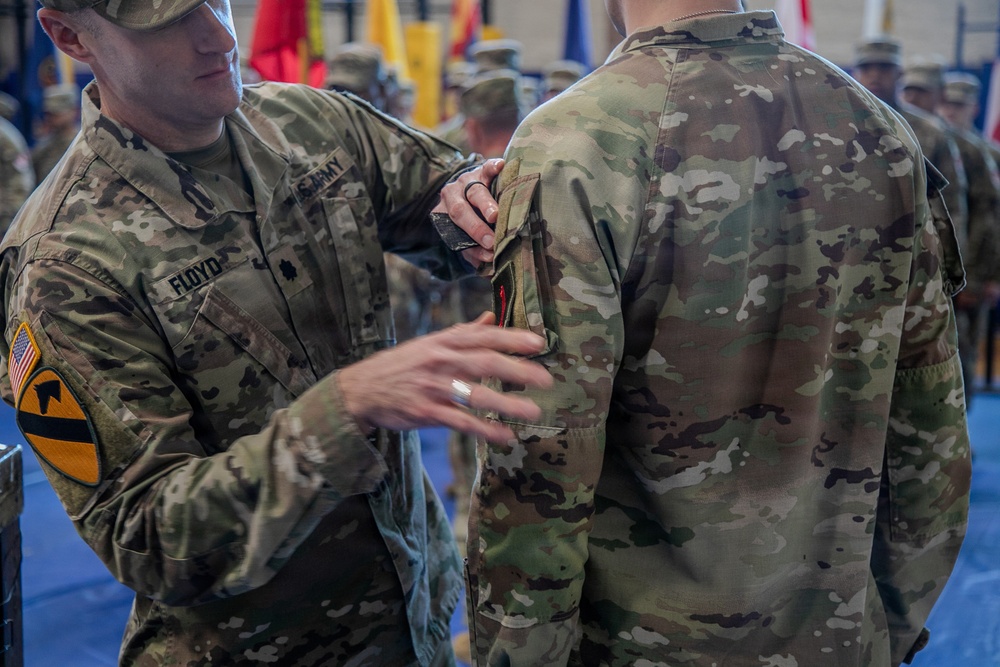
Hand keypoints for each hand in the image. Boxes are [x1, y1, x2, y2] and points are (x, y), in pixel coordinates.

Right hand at [338, 312, 551, 442]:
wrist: (361, 389)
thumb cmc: (402, 365)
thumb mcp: (430, 343)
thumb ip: (463, 332)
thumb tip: (491, 317)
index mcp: (443, 341)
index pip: (482, 336)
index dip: (511, 338)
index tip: (538, 343)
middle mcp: (440, 361)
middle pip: (483, 362)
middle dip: (516, 370)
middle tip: (545, 379)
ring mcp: (433, 387)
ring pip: (474, 394)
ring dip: (506, 404)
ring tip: (533, 411)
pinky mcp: (426, 412)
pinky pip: (460, 422)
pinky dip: (484, 430)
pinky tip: (506, 436)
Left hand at [435, 159, 504, 267]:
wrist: (469, 188)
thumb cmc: (471, 219)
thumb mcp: (468, 236)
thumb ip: (475, 253)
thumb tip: (490, 273)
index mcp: (444, 214)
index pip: (455, 233)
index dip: (473, 247)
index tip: (489, 256)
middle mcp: (452, 195)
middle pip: (459, 210)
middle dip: (475, 227)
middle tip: (490, 240)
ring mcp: (466, 180)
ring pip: (474, 191)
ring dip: (485, 204)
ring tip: (495, 215)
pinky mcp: (481, 169)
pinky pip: (486, 167)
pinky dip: (492, 168)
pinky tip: (501, 167)